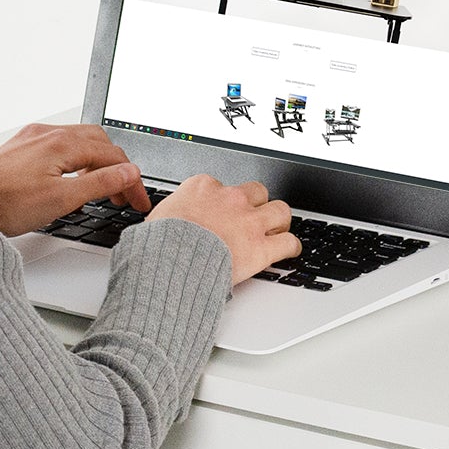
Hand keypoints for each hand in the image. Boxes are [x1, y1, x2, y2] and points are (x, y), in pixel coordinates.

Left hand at [0, 124, 149, 236]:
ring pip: (79, 142)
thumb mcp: (62, 198)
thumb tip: (128, 173)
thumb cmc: (5, 203)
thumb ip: (100, 183)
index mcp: (62, 143)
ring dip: (97, 163)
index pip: (112, 156)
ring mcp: (33, 138)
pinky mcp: (22, 147)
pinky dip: (77, 161)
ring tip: (103, 190)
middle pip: (99, 143)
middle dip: (117, 168)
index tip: (138, 201)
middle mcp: (48, 133)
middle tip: (124, 196)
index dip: (131, 180)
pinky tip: (73, 179)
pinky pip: (60, 146)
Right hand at [152, 174, 300, 286]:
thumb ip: (171, 215)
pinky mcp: (260, 247)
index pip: (222, 185)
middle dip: (257, 204)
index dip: (224, 200)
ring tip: (277, 229)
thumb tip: (163, 224)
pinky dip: (290, 247)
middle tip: (254, 216)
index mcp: (203, 188)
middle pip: (257, 192)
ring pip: (280, 211)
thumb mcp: (158, 218)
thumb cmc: (159, 244)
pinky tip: (288, 250)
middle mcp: (230, 199)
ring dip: (279, 220)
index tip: (222, 210)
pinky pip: (288, 242)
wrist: (170, 262)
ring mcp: (249, 221)